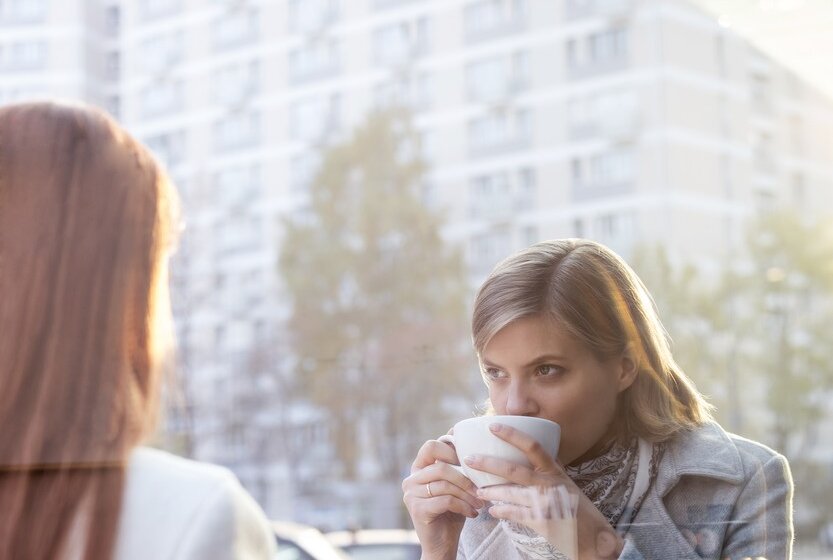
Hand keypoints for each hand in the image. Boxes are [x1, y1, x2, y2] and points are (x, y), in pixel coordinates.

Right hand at [402, 436, 484, 559]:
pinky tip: (472, 513)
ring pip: (445, 485)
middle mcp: (410, 479)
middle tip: (480, 489)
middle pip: (441, 467)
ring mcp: (411, 494)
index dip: (450, 450)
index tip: (468, 462)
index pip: (430, 446)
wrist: (442, 544)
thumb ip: (454, 463)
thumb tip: (459, 432)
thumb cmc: (452, 511)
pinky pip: (445, 500)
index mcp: (418, 469)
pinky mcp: (417, 509)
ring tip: (479, 503)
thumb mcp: (455, 484)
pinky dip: (463, 506)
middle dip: (465, 478)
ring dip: (467, 494)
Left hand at [464, 423, 622, 559]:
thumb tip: (532, 453)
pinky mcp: (542, 522)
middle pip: (513, 470)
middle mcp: (550, 484)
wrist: (594, 537)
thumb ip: (548, 470)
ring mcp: (545, 503)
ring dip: (490, 492)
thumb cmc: (578, 508)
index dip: (512, 434)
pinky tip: (493, 510)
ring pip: (510, 494)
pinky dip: (502, 511)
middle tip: (469, 459)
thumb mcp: (566, 483)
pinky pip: (515, 514)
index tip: (493, 425)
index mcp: (555, 470)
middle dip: (488, 464)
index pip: (532, 446)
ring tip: (478, 491)